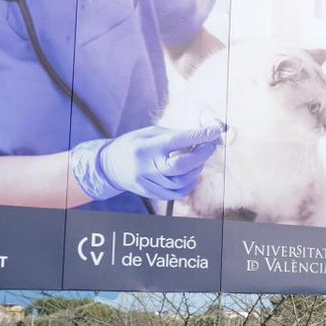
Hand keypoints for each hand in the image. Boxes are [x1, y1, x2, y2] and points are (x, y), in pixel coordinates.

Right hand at [74, 125, 222, 201]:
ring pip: (182, 181)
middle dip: (201, 155)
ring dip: (196, 169)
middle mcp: (146, 167)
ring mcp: (148, 183)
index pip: (177, 141)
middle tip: (210, 146)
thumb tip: (204, 136)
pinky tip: (190, 173)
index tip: (215, 131)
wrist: (109, 166)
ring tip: (197, 159)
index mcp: (145, 147)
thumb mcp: (150, 133)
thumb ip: (175, 136)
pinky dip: (189, 182)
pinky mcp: (151, 194)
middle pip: (181, 165)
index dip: (199, 136)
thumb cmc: (134, 144)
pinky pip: (178, 192)